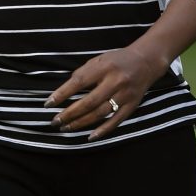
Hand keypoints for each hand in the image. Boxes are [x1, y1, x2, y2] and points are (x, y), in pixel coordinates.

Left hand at [44, 43, 170, 140]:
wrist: (146, 61)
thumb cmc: (117, 60)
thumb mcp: (99, 59)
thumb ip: (84, 73)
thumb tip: (65, 91)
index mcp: (105, 67)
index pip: (79, 82)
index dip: (62, 94)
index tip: (48, 104)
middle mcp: (115, 81)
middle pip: (89, 102)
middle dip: (69, 113)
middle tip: (55, 121)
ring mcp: (125, 95)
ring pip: (100, 113)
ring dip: (81, 123)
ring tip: (66, 128)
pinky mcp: (132, 105)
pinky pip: (116, 121)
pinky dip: (103, 130)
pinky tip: (90, 137)